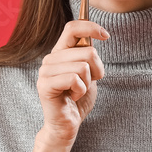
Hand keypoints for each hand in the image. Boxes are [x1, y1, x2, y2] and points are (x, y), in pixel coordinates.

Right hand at [35, 19, 109, 145]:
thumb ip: (88, 54)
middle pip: (88, 51)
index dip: (91, 27)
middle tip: (88, 83)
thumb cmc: (78, 99)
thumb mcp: (88, 72)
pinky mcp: (45, 85)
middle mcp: (51, 58)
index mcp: (60, 52)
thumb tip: (97, 32)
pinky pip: (74, 79)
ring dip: (88, 83)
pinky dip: (80, 90)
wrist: (67, 124)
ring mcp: (45, 71)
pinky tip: (72, 97)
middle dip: (97, 69)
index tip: (106, 36)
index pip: (73, 28)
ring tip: (78, 91)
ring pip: (83, 66)